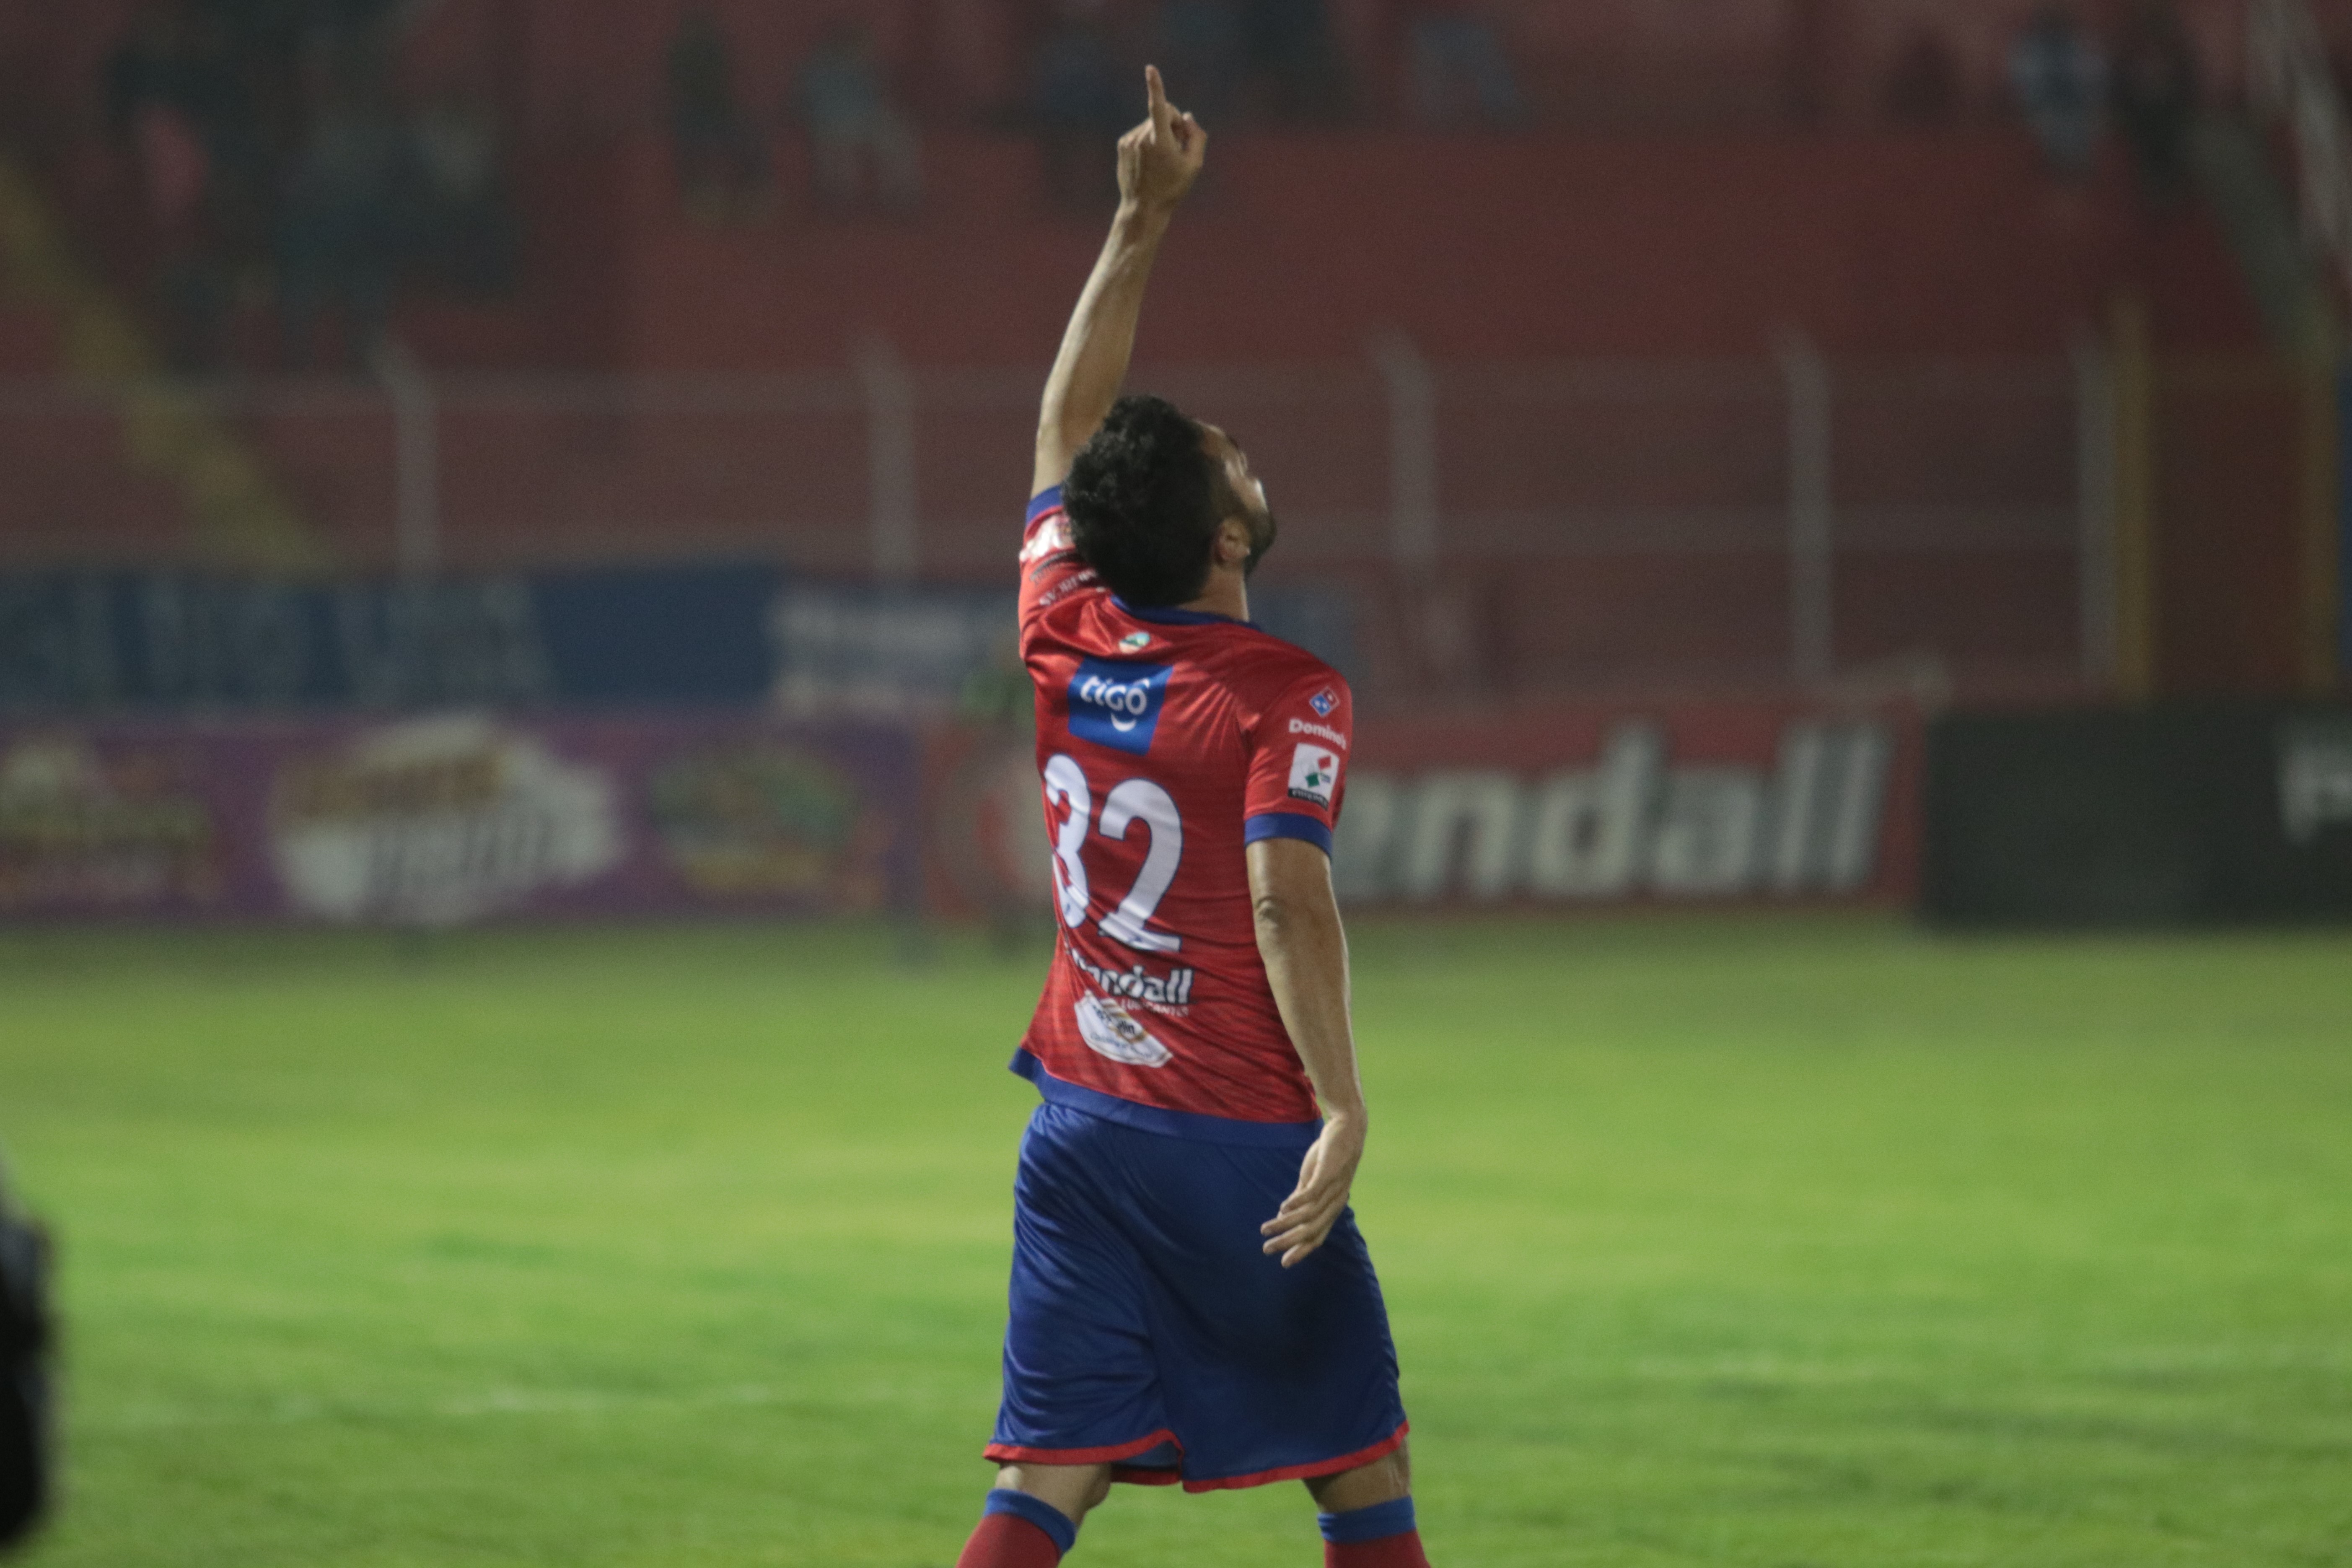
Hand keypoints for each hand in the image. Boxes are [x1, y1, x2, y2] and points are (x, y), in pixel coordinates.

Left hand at [1118, 65, 1206, 214]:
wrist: (1143, 207)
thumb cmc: (1172, 188)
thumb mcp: (1194, 165)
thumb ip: (1196, 137)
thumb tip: (1188, 117)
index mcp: (1160, 142)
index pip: (1158, 107)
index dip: (1156, 86)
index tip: (1150, 69)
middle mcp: (1142, 137)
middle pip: (1162, 113)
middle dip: (1174, 121)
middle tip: (1181, 143)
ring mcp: (1129, 140)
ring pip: (1151, 122)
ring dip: (1161, 132)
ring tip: (1164, 157)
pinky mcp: (1122, 144)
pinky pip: (1141, 131)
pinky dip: (1149, 138)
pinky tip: (1152, 159)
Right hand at [1261, 1111, 1363, 1267]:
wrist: (1347, 1130)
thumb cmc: (1330, 1156)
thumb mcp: (1313, 1179)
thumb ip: (1300, 1197)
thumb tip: (1283, 1214)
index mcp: (1332, 1207)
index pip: (1317, 1237)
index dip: (1301, 1250)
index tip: (1284, 1262)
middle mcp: (1335, 1203)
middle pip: (1310, 1232)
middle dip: (1288, 1243)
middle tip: (1267, 1250)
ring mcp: (1333, 1189)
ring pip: (1307, 1216)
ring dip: (1285, 1225)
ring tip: (1265, 1229)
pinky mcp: (1329, 1174)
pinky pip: (1311, 1194)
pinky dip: (1296, 1204)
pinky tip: (1282, 1209)